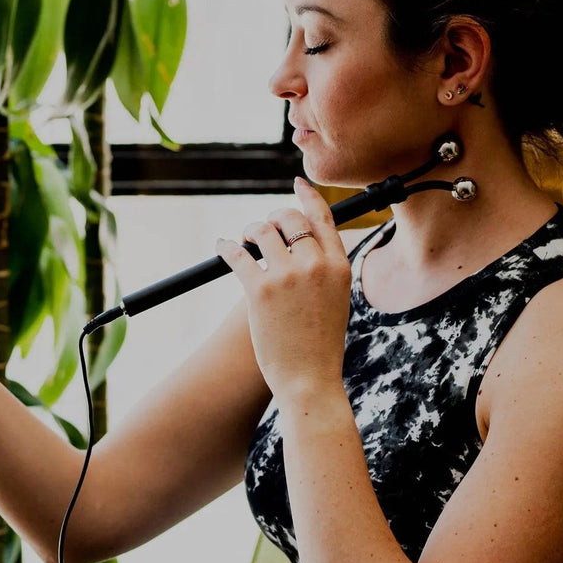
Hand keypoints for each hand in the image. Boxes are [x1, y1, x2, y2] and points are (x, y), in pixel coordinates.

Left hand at [213, 177, 350, 401]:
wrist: (309, 379)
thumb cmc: (320, 345)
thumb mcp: (336, 301)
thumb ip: (324, 272)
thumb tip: (299, 247)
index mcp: (339, 267)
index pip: (323, 218)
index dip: (307, 197)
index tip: (296, 184)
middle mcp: (315, 265)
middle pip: (289, 219)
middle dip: (273, 218)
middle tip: (264, 228)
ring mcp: (287, 276)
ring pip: (262, 232)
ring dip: (251, 231)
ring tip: (247, 240)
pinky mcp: (259, 290)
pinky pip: (237, 255)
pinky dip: (226, 247)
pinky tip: (222, 247)